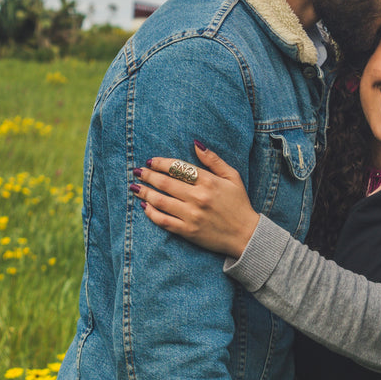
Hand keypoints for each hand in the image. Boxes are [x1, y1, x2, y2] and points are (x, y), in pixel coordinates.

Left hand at [131, 144, 260, 259]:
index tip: (151, 161)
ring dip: (144, 192)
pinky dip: (151, 213)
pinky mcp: (188, 231)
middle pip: (165, 183)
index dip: (161, 163)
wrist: (246, 235)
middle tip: (137, 172)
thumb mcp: (232, 177)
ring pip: (161, 201)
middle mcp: (198, 197)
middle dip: (148, 176)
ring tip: (135, 187)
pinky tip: (144, 206)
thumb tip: (195, 144)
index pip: (178, 168)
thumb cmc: (239, 204)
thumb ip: (213, 160)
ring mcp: (192, 215)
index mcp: (209, 182)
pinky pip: (164, 221)